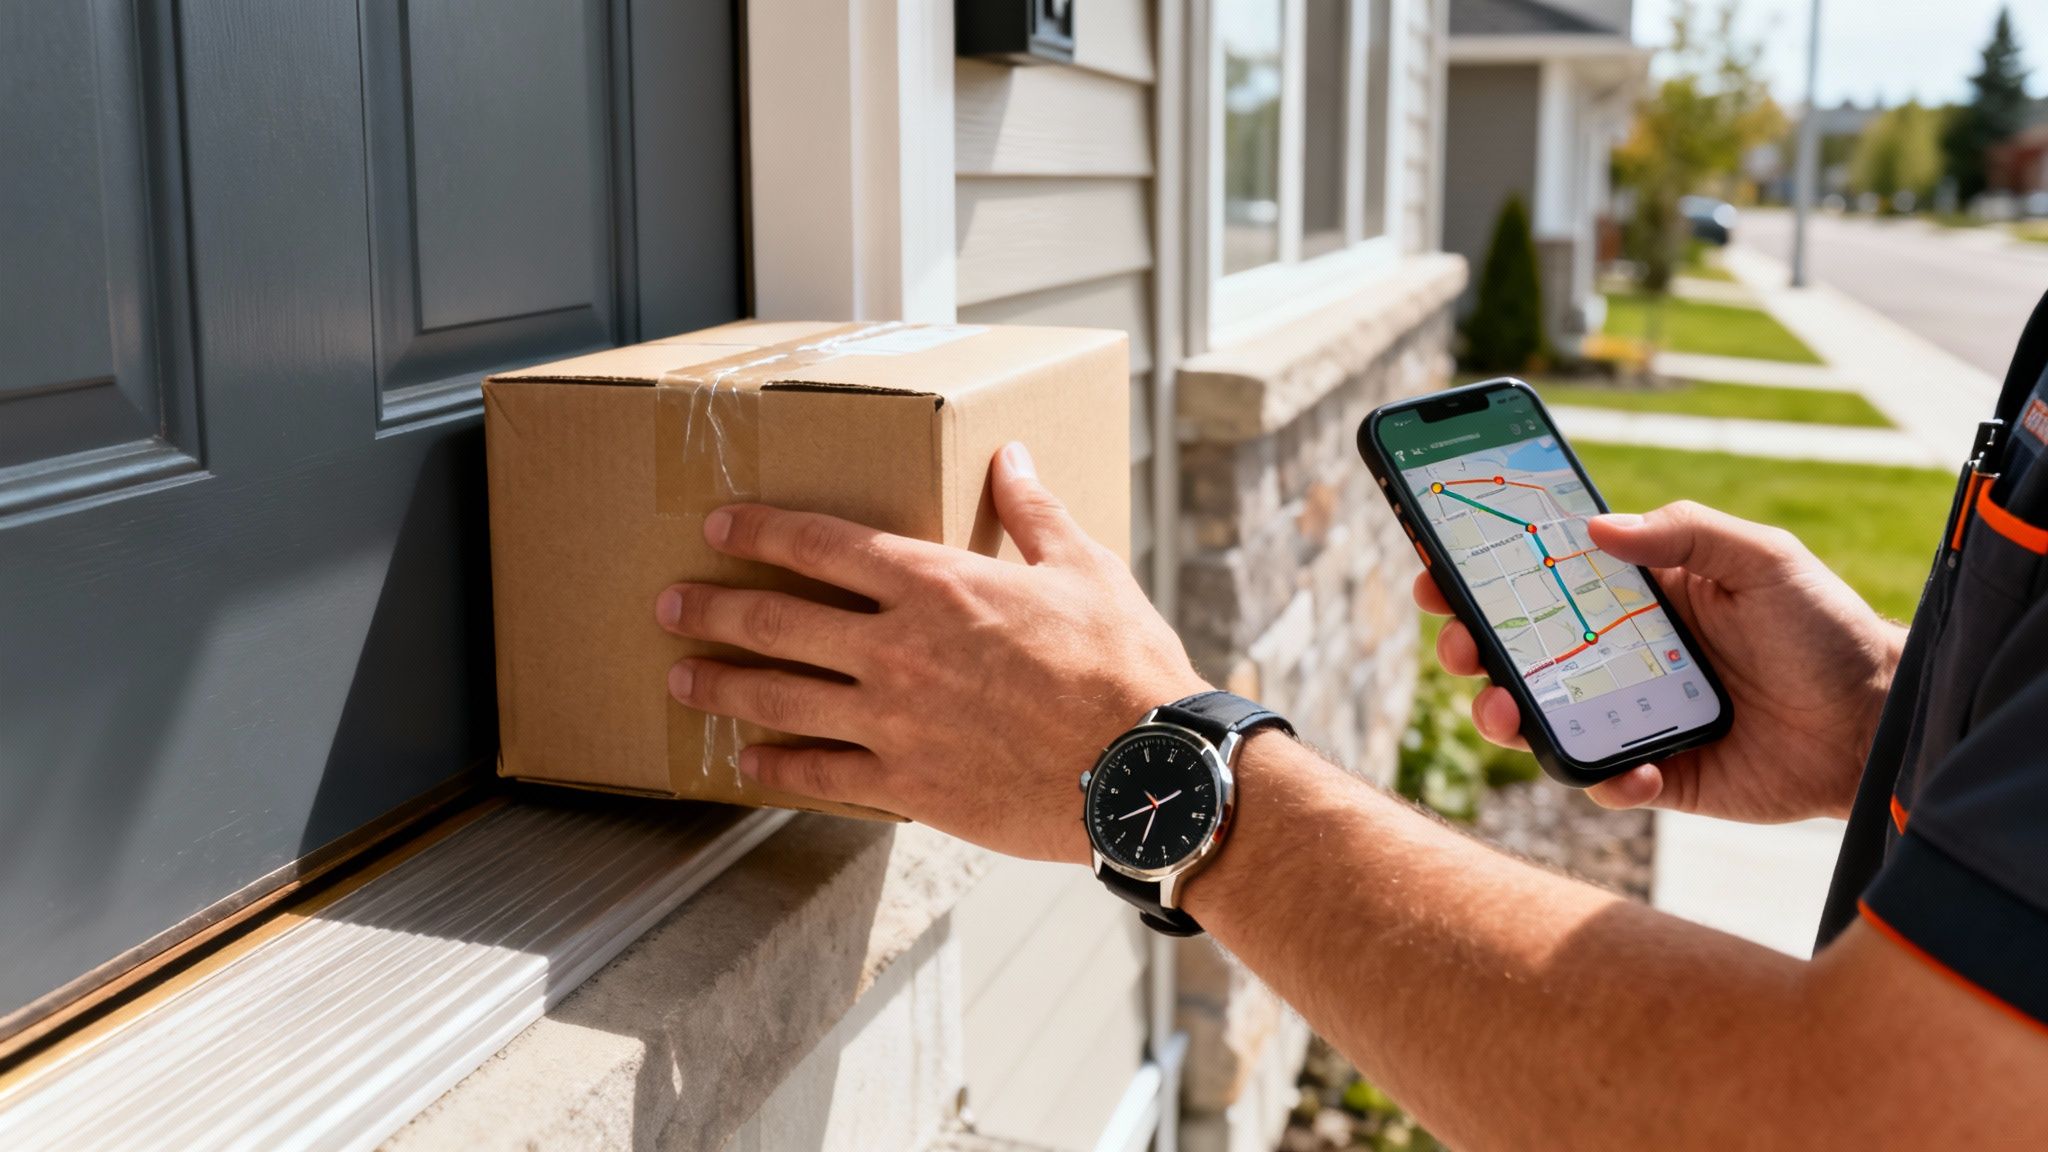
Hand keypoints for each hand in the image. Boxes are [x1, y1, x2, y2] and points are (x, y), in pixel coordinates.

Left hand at [654, 443, 1208, 862]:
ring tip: (681, 680)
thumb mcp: (1086, 567)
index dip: (760, 532)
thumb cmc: (1122, 664)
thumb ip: (1033, 512)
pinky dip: (774, 767)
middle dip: (712, 609)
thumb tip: (1011, 455)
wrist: (1142, 772)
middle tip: (667, 604)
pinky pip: (819, 775)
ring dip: (720, 686)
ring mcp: (892, 722)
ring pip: (778, 699)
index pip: (821, 546)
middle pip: (776, 621)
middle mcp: (896, 649)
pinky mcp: (906, 786)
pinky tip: (747, 762)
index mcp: (935, 585)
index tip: (718, 527)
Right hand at [1417, 501, 1904, 821]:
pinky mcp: (1657, 775)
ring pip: (1541, 719)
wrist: (1878, 722)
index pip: (1542, 579)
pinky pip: (1603, 781)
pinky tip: (1624, 772)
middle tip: (1462, 647)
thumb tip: (1594, 526)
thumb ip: (1684, 532)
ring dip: (1506, 715)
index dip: (1482, 573)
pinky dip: (1600, 779)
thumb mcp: (1763, 559)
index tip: (1437, 565)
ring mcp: (1632, 717)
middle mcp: (1621, 657)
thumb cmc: (1826, 629)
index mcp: (1637, 598)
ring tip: (1504, 712)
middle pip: (1520, 652)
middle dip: (1474, 647)